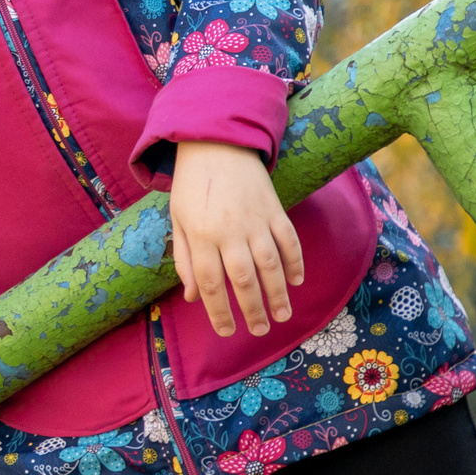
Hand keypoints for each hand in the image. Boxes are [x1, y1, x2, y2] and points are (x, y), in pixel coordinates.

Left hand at [168, 140, 304, 337]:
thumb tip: (193, 297)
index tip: (228, 331)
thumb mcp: (178, 220)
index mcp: (200, 236)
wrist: (217, 143)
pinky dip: (295, 262)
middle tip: (261, 330)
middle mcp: (228, 231)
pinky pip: (288, 240)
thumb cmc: (193, 186)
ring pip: (270, 265)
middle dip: (253, 310)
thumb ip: (185, 259)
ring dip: (279, 293)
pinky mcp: (274, 209)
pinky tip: (296, 281)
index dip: (219, 312)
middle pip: (243, 280)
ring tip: (283, 315)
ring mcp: (254, 220)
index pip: (211, 284)